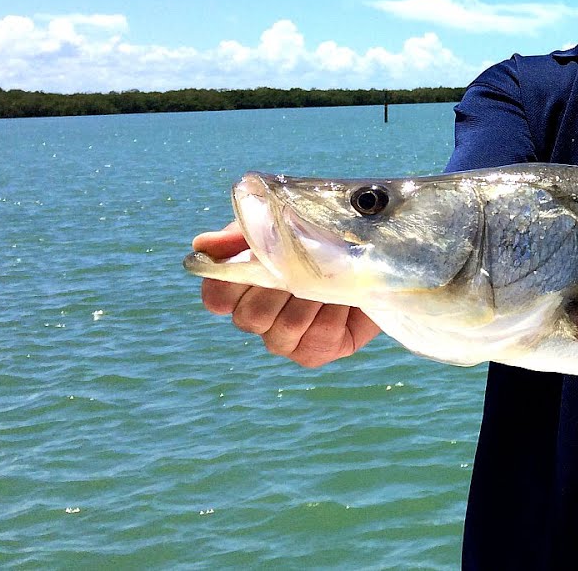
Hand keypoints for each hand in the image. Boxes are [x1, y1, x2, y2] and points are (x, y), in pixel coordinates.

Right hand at [194, 221, 379, 367]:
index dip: (229, 284)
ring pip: (286, 327)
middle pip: (250, 316)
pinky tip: (345, 298)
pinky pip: (318, 337)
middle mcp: (257, 318)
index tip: (254, 262)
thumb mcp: (283, 224)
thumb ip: (243, 233)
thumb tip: (202, 245)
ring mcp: (285, 340)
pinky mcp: (315, 352)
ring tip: (332, 275)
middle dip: (282, 286)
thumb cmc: (323, 237)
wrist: (375, 255)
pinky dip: (335, 312)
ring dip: (313, 296)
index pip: (216, 298)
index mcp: (242, 288)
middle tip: (307, 262)